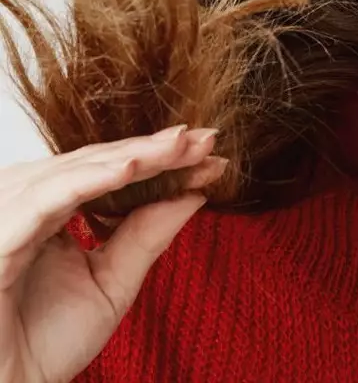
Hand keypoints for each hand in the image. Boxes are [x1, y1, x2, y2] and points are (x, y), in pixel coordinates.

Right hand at [0, 125, 226, 382]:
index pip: (112, 171)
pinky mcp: (0, 236)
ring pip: (79, 170)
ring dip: (133, 155)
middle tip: (206, 138)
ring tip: (179, 145)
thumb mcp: (113, 283)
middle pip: (99, 162)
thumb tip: (197, 193)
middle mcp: (29, 205)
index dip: (160, 159)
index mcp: (52, 212)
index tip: (209, 152)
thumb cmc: (43, 345)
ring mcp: (11, 215)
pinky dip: (91, 180)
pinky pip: (47, 198)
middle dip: (156, 149)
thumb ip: (148, 235)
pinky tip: (132, 167)